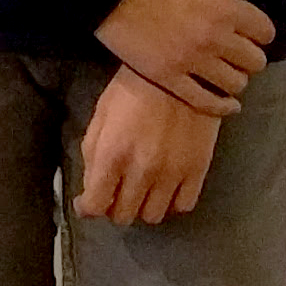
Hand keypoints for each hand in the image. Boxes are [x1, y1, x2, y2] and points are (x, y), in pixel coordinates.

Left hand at [76, 68, 224, 225]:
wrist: (178, 69)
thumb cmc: (131, 89)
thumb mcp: (100, 116)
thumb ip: (92, 155)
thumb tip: (90, 189)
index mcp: (111, 154)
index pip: (95, 206)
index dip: (87, 208)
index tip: (88, 201)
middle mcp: (141, 171)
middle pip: (124, 215)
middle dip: (114, 207)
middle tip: (116, 192)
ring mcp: (172, 173)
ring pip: (153, 216)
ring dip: (143, 207)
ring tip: (141, 190)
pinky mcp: (198, 170)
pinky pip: (183, 206)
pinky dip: (172, 202)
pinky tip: (166, 188)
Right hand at [93, 0, 272, 117]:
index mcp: (225, 6)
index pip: (264, 31)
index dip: (259, 32)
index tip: (251, 32)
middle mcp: (216, 38)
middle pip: (255, 62)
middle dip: (248, 58)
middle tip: (236, 54)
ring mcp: (193, 62)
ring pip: (235, 85)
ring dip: (233, 80)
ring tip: (225, 75)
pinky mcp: (170, 78)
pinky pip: (206, 102)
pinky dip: (220, 106)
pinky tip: (227, 105)